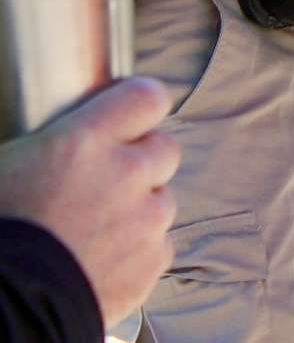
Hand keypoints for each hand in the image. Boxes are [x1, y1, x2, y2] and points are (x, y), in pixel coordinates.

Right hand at [0, 78, 178, 323]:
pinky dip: (138, 252)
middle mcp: (125, 174)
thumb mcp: (11, 166)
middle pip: (164, 150)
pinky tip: (103, 261)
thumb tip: (69, 138)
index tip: (132, 118)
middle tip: (107, 183)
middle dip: (142, 162)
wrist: (1, 309)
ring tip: (96, 231)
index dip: (140, 108)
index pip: (147, 98)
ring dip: (139, 210)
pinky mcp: (151, 263)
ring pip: (162, 200)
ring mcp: (144, 220)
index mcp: (84, 142)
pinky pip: (159, 246)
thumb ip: (59, 143)